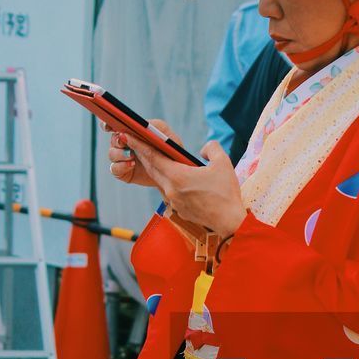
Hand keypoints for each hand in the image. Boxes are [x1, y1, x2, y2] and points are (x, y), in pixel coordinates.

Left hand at [107, 122, 246, 234]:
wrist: (229, 222)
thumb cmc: (226, 193)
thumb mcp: (223, 163)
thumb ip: (211, 149)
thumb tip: (203, 149)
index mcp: (178, 176)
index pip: (153, 157)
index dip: (140, 145)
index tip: (128, 136)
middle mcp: (171, 189)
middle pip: (152, 169)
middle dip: (143, 155)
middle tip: (136, 143)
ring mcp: (173, 201)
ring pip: (159, 180)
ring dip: (154, 169)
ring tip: (152, 158)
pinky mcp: (179, 209)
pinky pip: (169, 192)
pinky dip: (167, 182)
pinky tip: (172, 178)